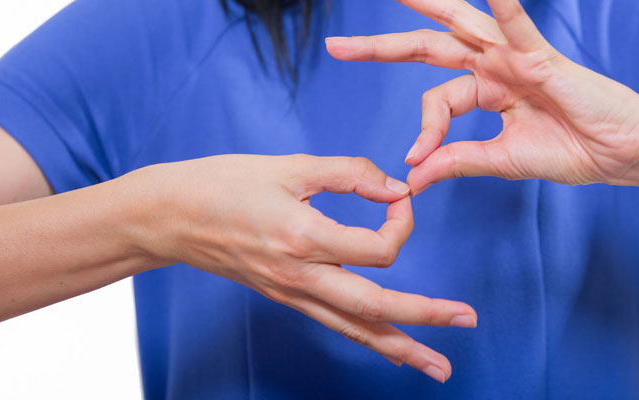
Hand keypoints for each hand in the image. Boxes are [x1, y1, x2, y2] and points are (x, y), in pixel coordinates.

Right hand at [129, 154, 476, 381]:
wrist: (172, 216)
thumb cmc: (225, 183)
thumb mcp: (290, 165)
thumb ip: (349, 173)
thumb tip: (395, 188)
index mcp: (304, 237)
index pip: (379, 246)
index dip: (403, 221)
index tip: (398, 196)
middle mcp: (301, 276)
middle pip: (377, 307)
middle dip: (426, 316)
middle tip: (467, 321)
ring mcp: (292, 293)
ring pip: (356, 329)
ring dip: (402, 347)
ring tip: (439, 367)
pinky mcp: (286, 297)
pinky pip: (334, 324)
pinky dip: (367, 339)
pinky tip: (390, 350)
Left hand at [326, 0, 638, 194]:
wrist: (621, 154)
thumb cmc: (572, 152)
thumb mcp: (500, 161)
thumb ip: (456, 161)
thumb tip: (412, 177)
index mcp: (485, 89)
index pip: (435, 102)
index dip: (421, 131)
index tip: (417, 162)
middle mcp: (493, 66)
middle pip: (427, 49)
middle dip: (381, 47)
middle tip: (337, 48)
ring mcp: (514, 57)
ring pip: (459, 25)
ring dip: (426, 6)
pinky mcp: (541, 59)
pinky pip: (516, 26)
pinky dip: (501, 7)